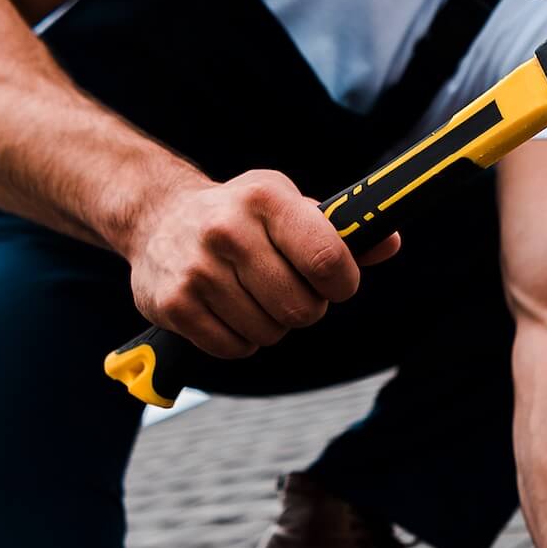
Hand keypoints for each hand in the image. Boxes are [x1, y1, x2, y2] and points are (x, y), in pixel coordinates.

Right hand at [118, 170, 400, 357]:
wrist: (158, 219)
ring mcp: (197, 269)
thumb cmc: (240, 216)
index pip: (327, 259)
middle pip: (302, 307)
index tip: (336, 282)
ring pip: (269, 332)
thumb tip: (389, 242)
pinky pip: (234, 348)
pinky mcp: (174, 304)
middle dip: (305, 307)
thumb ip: (341, 230)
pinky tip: (227, 310)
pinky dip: (240, 340)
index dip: (342, 283)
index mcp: (265, 199)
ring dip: (271, 324)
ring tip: (251, 294)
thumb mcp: (289, 207)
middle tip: (286, 288)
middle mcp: (227, 229)